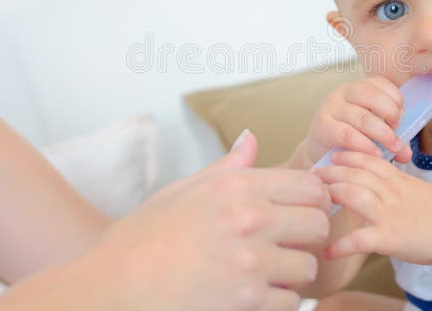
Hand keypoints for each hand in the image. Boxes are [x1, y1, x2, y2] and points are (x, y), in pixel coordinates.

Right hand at [78, 130, 331, 310]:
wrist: (112, 286)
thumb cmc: (143, 238)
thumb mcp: (181, 189)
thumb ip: (227, 166)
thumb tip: (252, 138)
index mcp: (236, 185)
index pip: (311, 186)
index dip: (311, 201)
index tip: (299, 213)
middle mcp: (249, 218)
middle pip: (319, 224)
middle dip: (307, 236)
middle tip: (286, 245)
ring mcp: (250, 262)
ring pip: (309, 266)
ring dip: (293, 272)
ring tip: (267, 272)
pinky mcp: (247, 301)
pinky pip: (291, 302)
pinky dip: (278, 301)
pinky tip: (253, 295)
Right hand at [304, 76, 409, 164]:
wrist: (322, 153)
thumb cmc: (353, 139)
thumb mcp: (374, 134)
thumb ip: (392, 138)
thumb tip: (406, 154)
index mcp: (359, 87)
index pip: (380, 83)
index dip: (396, 100)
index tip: (401, 120)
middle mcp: (343, 92)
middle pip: (371, 96)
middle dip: (391, 115)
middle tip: (398, 135)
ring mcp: (330, 107)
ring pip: (362, 117)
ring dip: (382, 133)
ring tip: (393, 148)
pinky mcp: (322, 126)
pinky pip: (346, 134)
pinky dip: (364, 145)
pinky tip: (375, 154)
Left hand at [314, 150, 431, 264]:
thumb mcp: (419, 188)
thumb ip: (398, 182)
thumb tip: (382, 177)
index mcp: (398, 180)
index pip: (368, 160)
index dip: (347, 156)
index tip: (332, 156)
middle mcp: (391, 192)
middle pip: (354, 174)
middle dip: (330, 172)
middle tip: (312, 174)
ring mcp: (388, 214)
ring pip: (353, 195)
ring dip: (331, 194)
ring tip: (313, 200)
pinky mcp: (389, 238)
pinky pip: (360, 240)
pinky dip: (340, 246)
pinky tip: (327, 251)